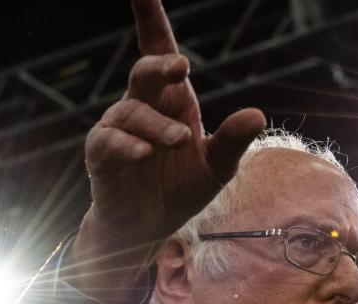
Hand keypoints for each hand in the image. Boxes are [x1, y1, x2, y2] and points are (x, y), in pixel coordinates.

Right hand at [70, 0, 264, 299]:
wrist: (147, 228)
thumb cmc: (180, 189)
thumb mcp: (216, 169)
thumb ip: (232, 142)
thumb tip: (257, 115)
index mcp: (171, 101)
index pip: (158, 50)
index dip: (150, 18)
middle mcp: (141, 106)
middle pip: (144, 72)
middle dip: (159, 65)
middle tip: (182, 68)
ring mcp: (117, 129)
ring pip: (131, 112)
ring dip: (158, 125)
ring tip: (181, 141)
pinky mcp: (101, 154)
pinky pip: (108, 140)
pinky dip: (128, 144)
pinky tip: (146, 153)